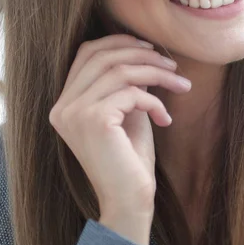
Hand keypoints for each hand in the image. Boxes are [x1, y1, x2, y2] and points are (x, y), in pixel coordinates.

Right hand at [48, 34, 190, 244]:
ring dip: (157, 74)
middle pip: (104, 57)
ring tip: (181, 85)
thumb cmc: (130, 159)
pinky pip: (132, 94)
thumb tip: (143, 52)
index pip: (87, 53)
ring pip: (121, 72)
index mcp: (65, 103)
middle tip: (173, 66)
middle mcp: (63, 106)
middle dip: (143, 55)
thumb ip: (126, 83)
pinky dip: (155, 101)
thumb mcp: (127, 113)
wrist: (129, 201)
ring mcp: (74, 113)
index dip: (119, 43)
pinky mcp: (94, 120)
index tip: (149, 48)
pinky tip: (166, 119)